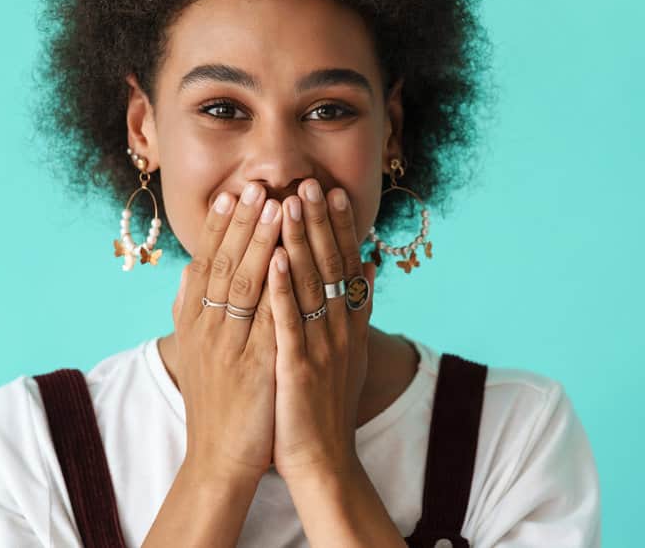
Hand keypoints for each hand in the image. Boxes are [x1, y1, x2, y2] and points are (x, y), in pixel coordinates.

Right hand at [171, 183, 282, 483]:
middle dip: (241, 221)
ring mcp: (230, 345)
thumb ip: (191, 308)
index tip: (230, 193)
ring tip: (274, 204)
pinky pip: (265, 318)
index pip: (207, 263)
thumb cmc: (216, 402)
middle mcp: (209, 327)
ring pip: (244, 283)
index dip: (218, 227)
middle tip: (254, 184)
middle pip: (224, 264)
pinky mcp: (254, 365)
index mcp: (197, 322)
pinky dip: (274, 286)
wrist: (219, 458)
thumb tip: (190, 268)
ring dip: (259, 240)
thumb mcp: (197, 351)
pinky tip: (285, 259)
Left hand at [266, 178, 376, 482]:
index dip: (341, 228)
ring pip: (310, 286)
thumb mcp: (349, 353)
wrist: (324, 462)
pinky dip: (282, 290)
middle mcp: (339, 331)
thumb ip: (358, 308)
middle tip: (313, 182)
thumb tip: (368, 264)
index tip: (336, 192)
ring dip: (301, 242)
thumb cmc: (327, 407)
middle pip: (331, 267)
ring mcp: (320, 348)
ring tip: (291, 203)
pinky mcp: (298, 368)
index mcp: (348, 326)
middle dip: (320, 222)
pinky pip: (288, 322)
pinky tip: (276, 259)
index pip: (347, 266)